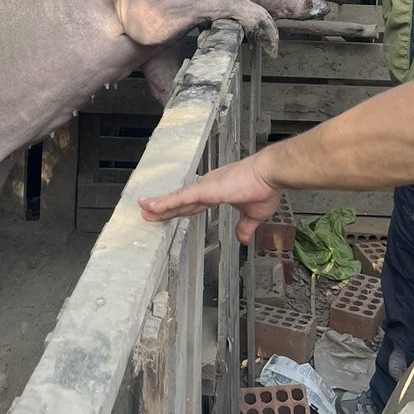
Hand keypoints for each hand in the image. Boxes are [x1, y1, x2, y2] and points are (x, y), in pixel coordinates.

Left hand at [138, 152, 282, 243]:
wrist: (270, 174)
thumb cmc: (265, 188)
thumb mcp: (253, 215)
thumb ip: (245, 227)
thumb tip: (242, 239)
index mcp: (217, 192)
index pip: (192, 205)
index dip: (179, 210)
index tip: (167, 214)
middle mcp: (208, 187)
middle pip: (180, 202)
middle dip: (164, 209)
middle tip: (147, 213)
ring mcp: (205, 188)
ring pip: (177, 199)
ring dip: (159, 205)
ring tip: (143, 210)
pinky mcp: (205, 189)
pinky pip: (180, 198)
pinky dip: (165, 202)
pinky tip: (152, 206)